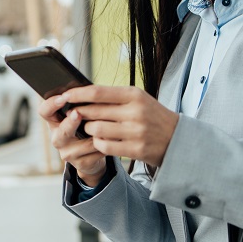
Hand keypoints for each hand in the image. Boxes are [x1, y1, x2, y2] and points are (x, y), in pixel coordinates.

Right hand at [38, 95, 106, 185]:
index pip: (44, 111)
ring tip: (110, 126)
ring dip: (99, 134)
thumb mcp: (81, 115)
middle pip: (61, 131)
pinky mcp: (80, 163)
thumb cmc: (86, 128)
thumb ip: (82, 104)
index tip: (63, 98)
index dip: (51, 104)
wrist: (91, 157)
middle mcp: (57, 138)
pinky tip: (113, 138)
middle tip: (78, 113)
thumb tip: (92, 90)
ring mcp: (67, 153)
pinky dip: (106, 144)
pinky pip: (96, 151)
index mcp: (55, 122)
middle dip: (70, 122)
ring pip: (84, 143)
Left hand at [62, 85, 178, 168]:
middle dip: (81, 113)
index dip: (77, 94)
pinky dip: (99, 143)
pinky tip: (102, 140)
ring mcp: (135, 132)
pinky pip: (104, 146)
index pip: (97, 92)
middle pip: (93, 111)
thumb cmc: (152, 116)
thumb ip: (113, 97)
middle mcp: (135, 112)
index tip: (65, 95)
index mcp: (134, 95)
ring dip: (90, 130)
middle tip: (76, 114)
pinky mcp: (135, 149)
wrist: (178, 139)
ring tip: (93, 128)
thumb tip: (83, 94)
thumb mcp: (138, 99)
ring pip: (96, 130)